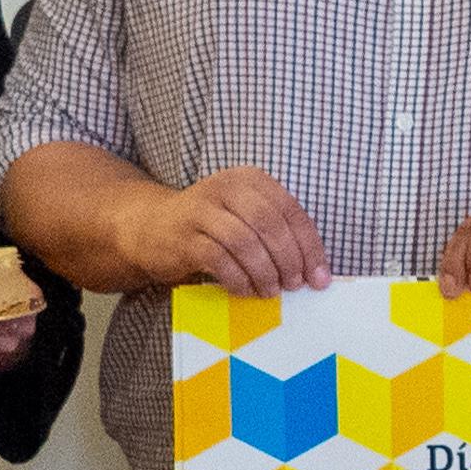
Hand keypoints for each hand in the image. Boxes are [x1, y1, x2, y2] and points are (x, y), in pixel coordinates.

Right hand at [121, 168, 330, 297]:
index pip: (291, 212)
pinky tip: (245, 289)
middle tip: (293, 285)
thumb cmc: (211, 227)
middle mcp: (227, 187)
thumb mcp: (246, 219)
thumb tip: (315, 272)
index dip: (309, 248)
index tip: (318, 277)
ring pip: (245, 242)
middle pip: (270, 225)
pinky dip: (238, 279)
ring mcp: (202, 209)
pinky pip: (219, 259)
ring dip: (264, 272)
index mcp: (251, 180)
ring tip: (269, 290)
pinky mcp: (184, 235)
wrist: (152, 227)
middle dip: (288, 261)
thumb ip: (278, 236)